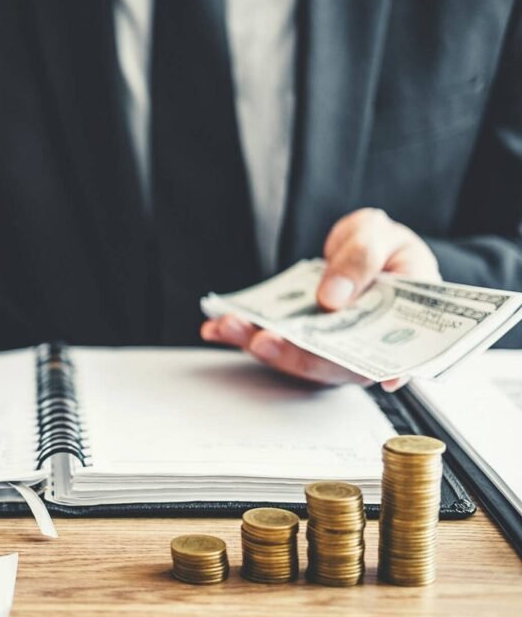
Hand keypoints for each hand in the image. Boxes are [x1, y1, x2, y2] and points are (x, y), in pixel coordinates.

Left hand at [201, 208, 440, 390]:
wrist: (364, 246)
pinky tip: (215, 326)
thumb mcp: (381, 237)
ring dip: (258, 345)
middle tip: (263, 340)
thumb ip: (361, 260)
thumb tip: (332, 297)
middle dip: (294, 355)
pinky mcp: (300, 338)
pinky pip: (273, 340)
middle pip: (332, 364)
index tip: (377, 380)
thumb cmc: (385, 248)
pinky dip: (243, 334)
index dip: (384, 370)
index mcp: (401, 327)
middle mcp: (362, 347)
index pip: (396, 356)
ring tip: (226, 327)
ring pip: (295, 357)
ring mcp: (328, 347)